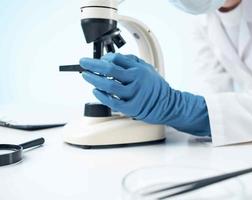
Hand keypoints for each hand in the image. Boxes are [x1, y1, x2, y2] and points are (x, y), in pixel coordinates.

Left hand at [80, 53, 210, 135]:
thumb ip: (130, 61)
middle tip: (83, 63)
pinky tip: (96, 91)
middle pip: (110, 70)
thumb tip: (111, 58)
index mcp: (139, 69)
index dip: (103, 59)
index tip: (96, 60)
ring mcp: (134, 95)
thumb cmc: (155, 86)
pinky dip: (102, 96)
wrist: (167, 104)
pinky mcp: (132, 108)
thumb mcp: (146, 68)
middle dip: (93, 65)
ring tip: (86, 76)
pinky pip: (112, 102)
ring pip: (109, 86)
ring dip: (94, 80)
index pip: (116, 59)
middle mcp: (136, 80)